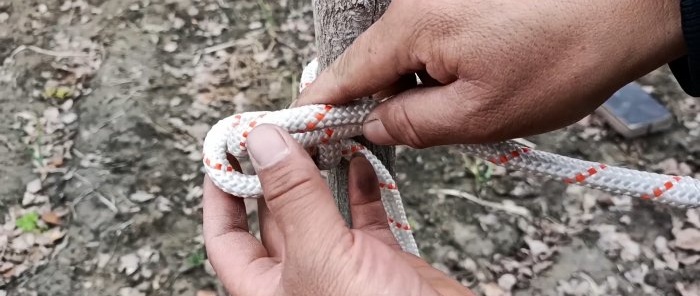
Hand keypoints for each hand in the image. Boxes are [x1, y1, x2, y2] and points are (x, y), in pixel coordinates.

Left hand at [203, 124, 473, 295]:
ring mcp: (340, 267)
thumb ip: (295, 199)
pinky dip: (361, 186)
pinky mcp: (380, 260)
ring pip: (320, 209)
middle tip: (277, 128)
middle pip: (274, 215)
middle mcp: (300, 277)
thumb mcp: (323, 258)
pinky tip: (359, 160)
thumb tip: (264, 144)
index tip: (226, 152)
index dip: (220, 195)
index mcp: (268, 290)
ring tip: (316, 134)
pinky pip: (364, 216)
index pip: (226, 239)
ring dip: (318, 173)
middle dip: (274, 171)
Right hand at [298, 0, 684, 146]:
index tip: (307, 127)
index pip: (345, 73)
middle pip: (375, 62)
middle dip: (387, 100)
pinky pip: (433, 35)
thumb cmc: (563, 53)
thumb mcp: (479, 114)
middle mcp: (417, 1)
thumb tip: (376, 126)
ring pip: (407, 51)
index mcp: (411, 26)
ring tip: (469, 102)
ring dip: (422, 84)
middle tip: (415, 131)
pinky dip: (442, 64)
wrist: (628, 5)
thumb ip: (413, 124)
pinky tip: (480, 78)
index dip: (323, 105)